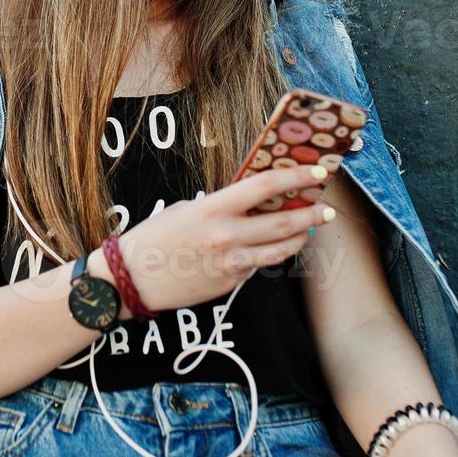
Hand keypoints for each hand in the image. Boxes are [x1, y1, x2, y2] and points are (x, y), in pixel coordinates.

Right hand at [110, 164, 334, 313]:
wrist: (131, 279)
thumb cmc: (155, 237)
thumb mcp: (187, 209)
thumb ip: (222, 205)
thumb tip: (254, 200)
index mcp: (214, 209)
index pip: (266, 186)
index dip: (296, 177)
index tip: (316, 173)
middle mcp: (227, 236)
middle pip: (284, 221)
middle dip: (311, 213)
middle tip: (325, 207)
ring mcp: (231, 263)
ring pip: (280, 249)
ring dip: (300, 237)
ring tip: (309, 228)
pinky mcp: (230, 283)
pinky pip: (258, 266)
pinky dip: (268, 254)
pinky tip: (271, 247)